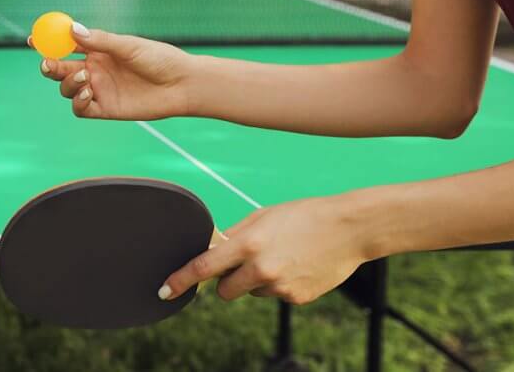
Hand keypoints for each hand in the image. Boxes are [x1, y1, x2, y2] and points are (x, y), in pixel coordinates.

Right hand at [34, 22, 194, 120]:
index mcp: (97, 50)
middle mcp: (94, 69)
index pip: (65, 45)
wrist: (181, 84)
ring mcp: (99, 90)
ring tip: (85, 78)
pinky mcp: (105, 109)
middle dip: (49, 66)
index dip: (47, 42)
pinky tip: (90, 93)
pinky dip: (78, 102)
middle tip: (47, 63)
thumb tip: (72, 29)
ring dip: (69, 84)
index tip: (32, 39)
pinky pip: (81, 109)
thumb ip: (100, 41)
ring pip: (67, 90)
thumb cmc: (159, 58)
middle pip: (60, 69)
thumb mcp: (129, 46)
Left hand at [160, 196, 370, 305]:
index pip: (204, 267)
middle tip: (246, 261)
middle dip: (228, 280)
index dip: (181, 280)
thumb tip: (212, 250)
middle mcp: (261, 269)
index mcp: (248, 243)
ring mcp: (279, 287)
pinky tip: (297, 265)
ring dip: (257, 279)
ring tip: (282, 256)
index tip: (165, 290)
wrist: (348, 229)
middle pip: (225, 290)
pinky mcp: (296, 298)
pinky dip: (279, 284)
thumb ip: (235, 235)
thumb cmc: (304, 215)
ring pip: (251, 292)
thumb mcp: (263, 216)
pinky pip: (275, 295)